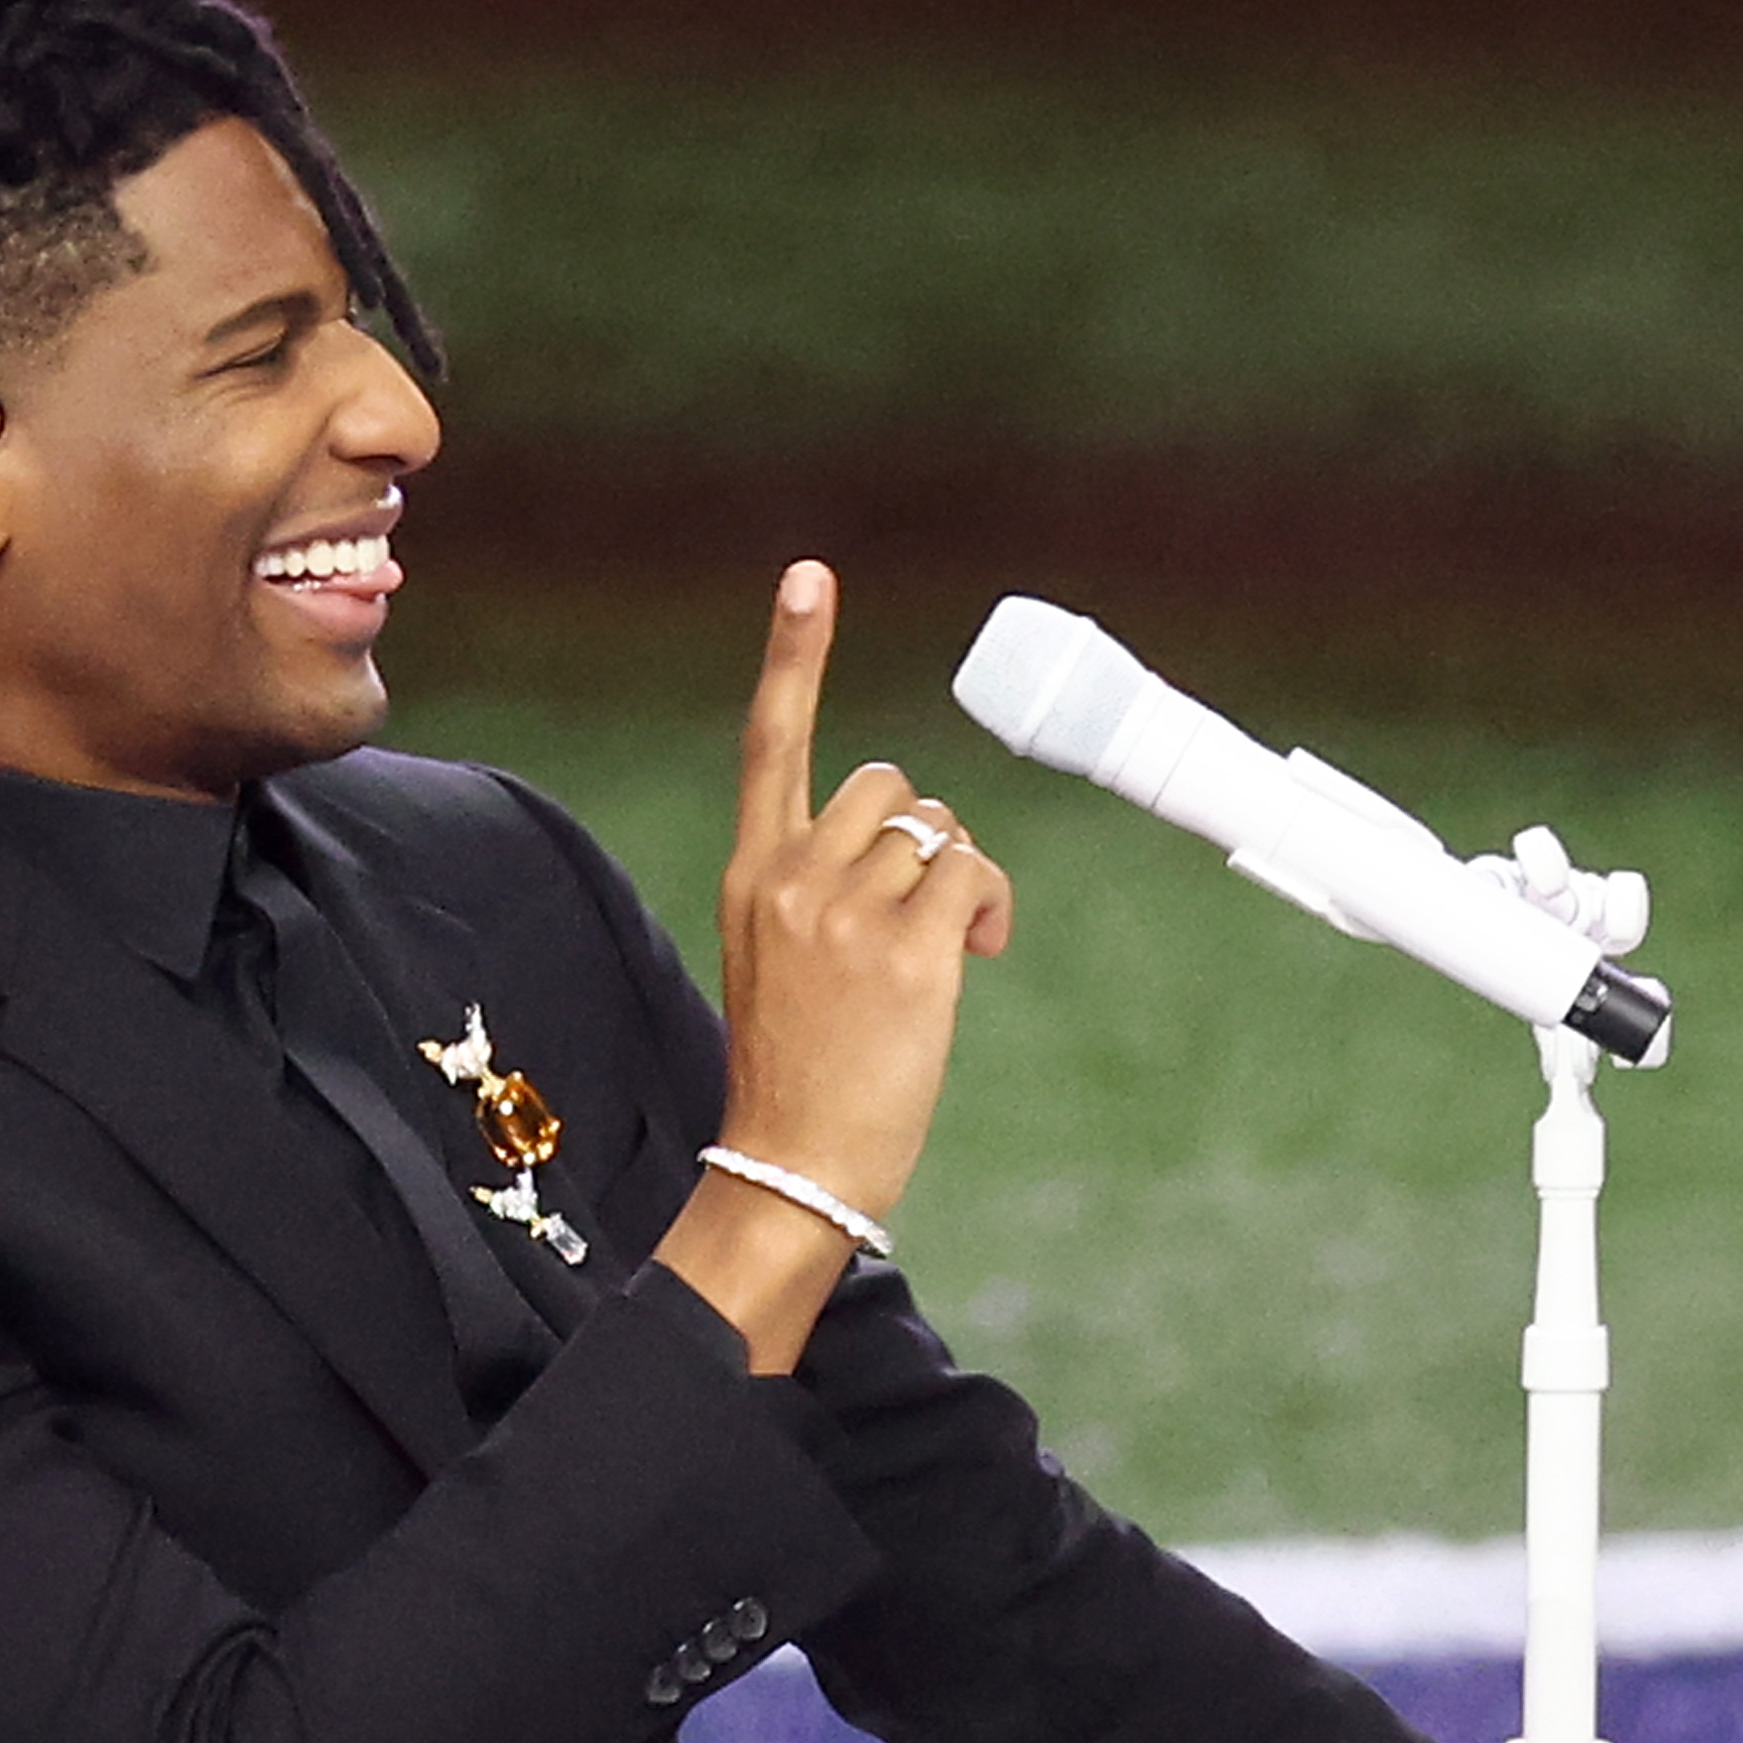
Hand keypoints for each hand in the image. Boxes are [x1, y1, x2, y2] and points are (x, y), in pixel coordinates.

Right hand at [659, 562, 1013, 1372]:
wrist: (790, 1165)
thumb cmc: (799, 1073)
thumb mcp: (779, 961)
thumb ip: (825, 893)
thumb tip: (922, 861)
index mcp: (751, 874)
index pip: (770, 742)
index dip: (797, 654)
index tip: (810, 577)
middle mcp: (790, 876)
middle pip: (890, 783)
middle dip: (925, 836)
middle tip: (930, 914)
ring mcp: (845, 911)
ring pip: (941, 829)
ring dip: (964, 877)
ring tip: (954, 946)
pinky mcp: (906, 950)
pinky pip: (975, 875)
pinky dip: (991, 906)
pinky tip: (977, 954)